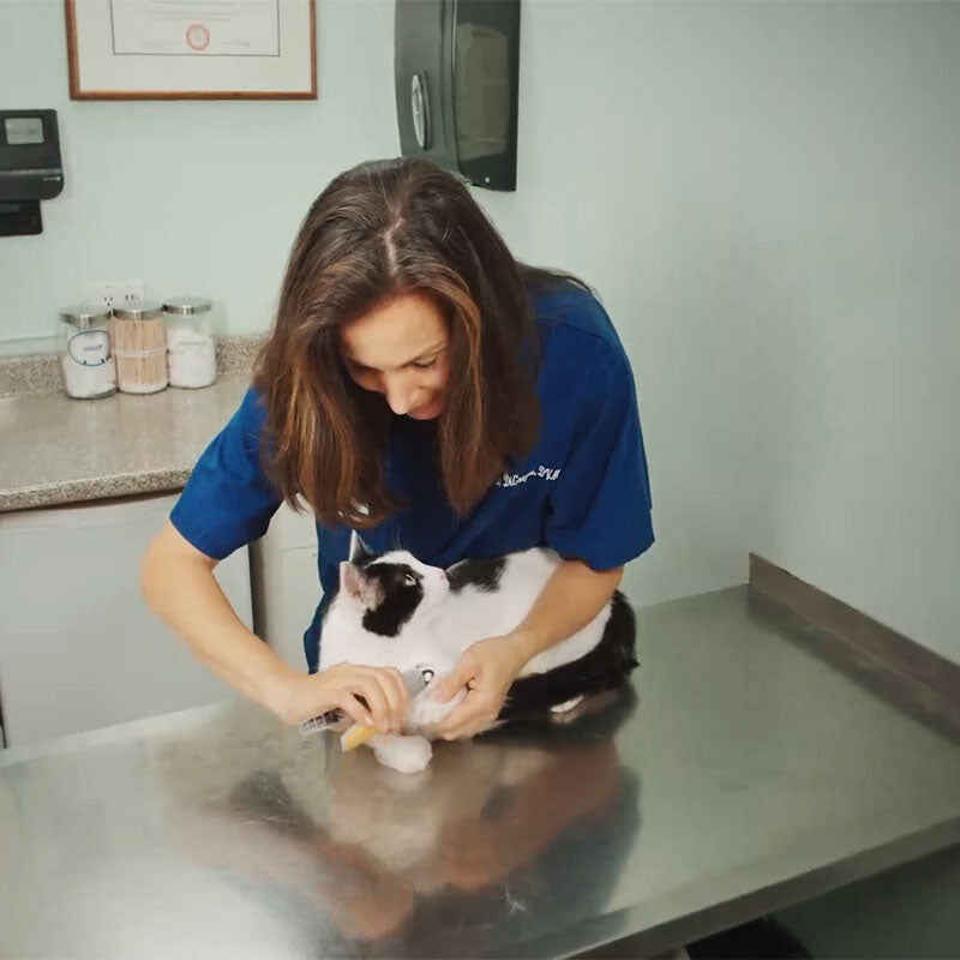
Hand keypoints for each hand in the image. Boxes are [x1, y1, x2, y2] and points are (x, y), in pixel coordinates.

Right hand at [274, 663, 409, 732]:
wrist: (284, 694)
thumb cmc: (314, 701)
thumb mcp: (344, 704)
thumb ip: (362, 708)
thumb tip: (381, 725)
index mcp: (358, 671)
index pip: (390, 673)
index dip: (401, 693)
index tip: (403, 715)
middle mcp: (351, 671)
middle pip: (384, 677)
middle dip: (395, 702)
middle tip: (395, 725)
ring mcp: (338, 679)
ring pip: (370, 684)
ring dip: (382, 707)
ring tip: (383, 728)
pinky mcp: (325, 691)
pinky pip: (348, 698)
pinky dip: (361, 711)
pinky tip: (366, 724)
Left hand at [430, 634, 529, 739]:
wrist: (514, 650)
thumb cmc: (495, 653)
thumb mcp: (469, 661)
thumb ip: (452, 682)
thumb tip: (435, 699)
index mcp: (481, 704)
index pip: (452, 724)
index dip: (432, 725)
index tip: (416, 721)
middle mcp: (486, 714)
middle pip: (456, 732)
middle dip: (437, 727)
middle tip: (420, 716)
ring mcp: (489, 714)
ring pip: (462, 730)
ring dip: (446, 724)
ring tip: (430, 713)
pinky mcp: (488, 710)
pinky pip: (468, 723)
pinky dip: (456, 720)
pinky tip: (446, 708)